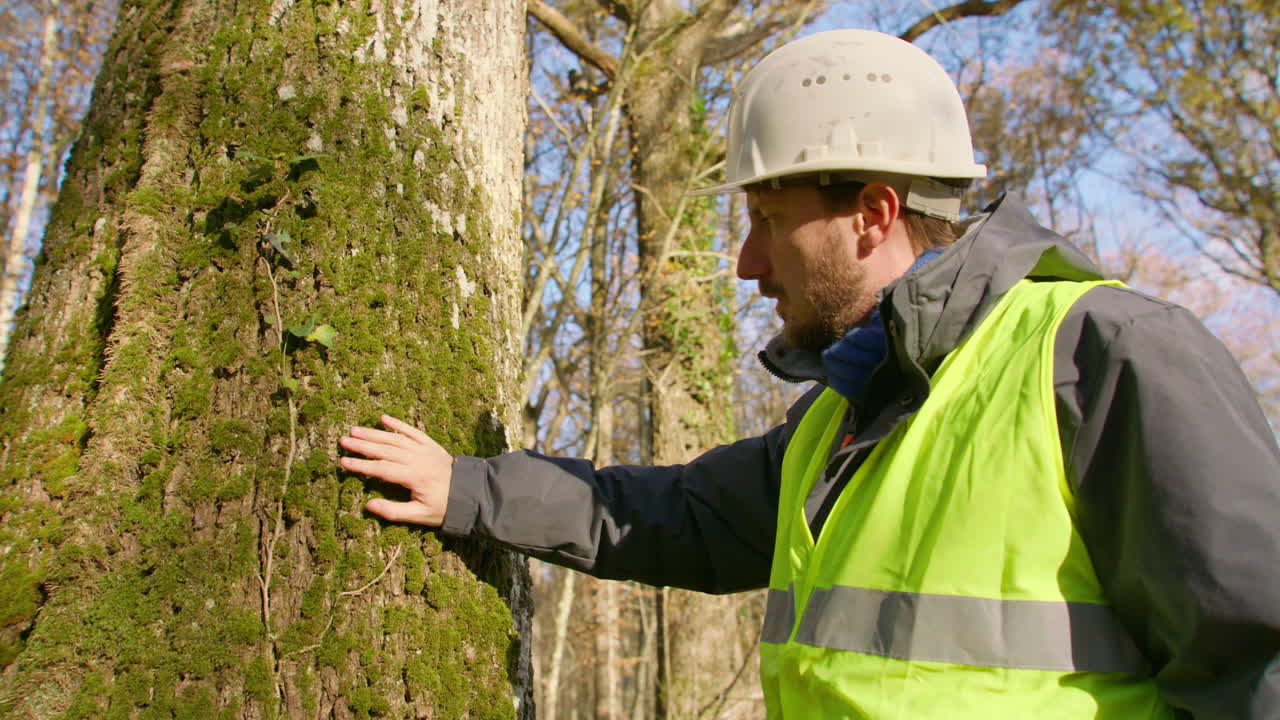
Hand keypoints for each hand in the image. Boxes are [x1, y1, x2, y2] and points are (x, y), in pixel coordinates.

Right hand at [338, 414, 452, 525]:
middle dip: (362, 445)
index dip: (362, 466)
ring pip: (395, 439)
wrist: (470, 493)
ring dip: (374, 433)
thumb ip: (393, 511)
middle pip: (385, 450)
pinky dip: (398, 424)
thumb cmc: (443, 507)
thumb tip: (368, 505)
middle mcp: (417, 459)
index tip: (343, 462)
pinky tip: (383, 418)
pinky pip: (412, 431)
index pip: (382, 469)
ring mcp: (424, 450)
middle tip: (343, 440)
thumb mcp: (419, 516)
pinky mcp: (430, 445)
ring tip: (355, 429)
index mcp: (414, 477)